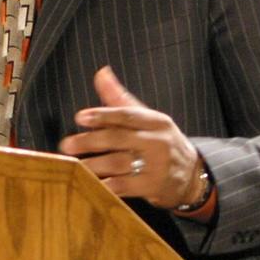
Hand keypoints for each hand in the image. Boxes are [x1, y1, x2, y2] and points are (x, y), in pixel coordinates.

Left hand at [58, 66, 204, 209]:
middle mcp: (158, 141)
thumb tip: (101, 72)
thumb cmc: (161, 142)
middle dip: (90, 141)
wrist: (192, 176)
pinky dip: (105, 185)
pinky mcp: (153, 187)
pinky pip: (124, 186)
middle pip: (119, 139)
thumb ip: (120, 99)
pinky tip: (90, 184)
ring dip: (94, 165)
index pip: (127, 115)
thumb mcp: (147, 119)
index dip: (102, 115)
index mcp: (156, 121)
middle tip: (67, 144)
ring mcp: (157, 166)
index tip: (80, 117)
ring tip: (74, 165)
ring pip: (119, 163)